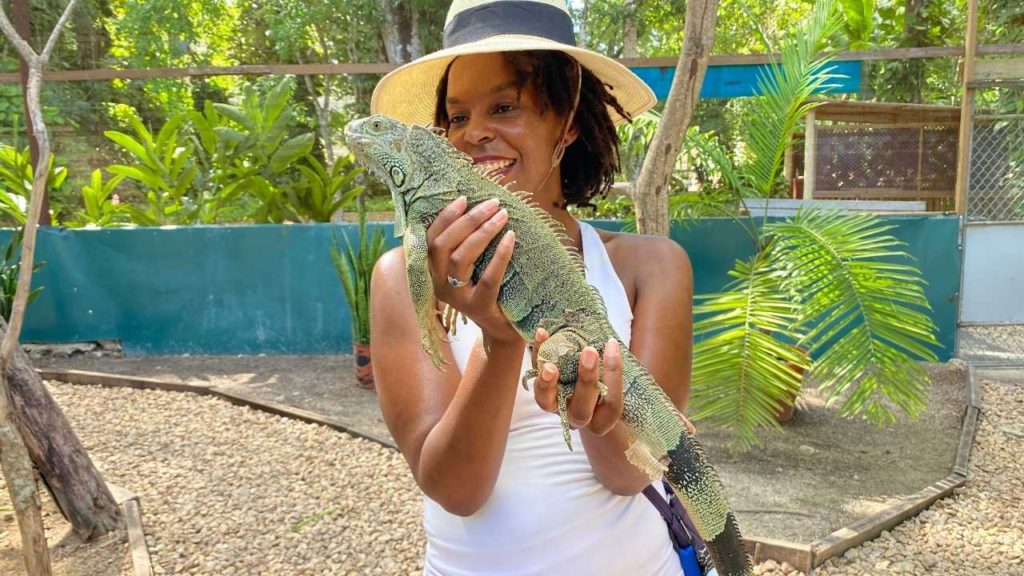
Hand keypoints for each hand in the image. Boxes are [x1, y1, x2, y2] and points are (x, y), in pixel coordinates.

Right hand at [426, 196, 519, 343]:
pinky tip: (511, 237)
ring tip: (502, 216)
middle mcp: (440, 285)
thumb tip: (477, 205)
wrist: (501, 328)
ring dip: (482, 232)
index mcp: (434, 272)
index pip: (430, 240)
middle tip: (492, 203)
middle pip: (443, 246)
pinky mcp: (479, 308)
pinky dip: (500, 255)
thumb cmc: (488, 288)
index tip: (464, 199)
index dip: (444, 218)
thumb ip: (465, 243)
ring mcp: (458, 299)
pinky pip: (487, 278)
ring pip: (461, 259)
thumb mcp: (471, 267)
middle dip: (467, 220)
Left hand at [531, 328, 623, 435]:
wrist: (585, 388)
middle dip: (586, 380)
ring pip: (547, 402)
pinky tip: (541, 334)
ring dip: (548, 383)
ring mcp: (555, 407)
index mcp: (602, 419)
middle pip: (580, 410)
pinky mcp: (540, 391)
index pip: (612, 405)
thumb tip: (618, 341)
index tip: (612, 344)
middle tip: (590, 351)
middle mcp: (577, 417)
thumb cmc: (607, 384)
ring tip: (550, 365)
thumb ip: (614, 369)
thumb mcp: (616, 379)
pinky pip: (534, 377)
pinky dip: (537, 355)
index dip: (614, 375)